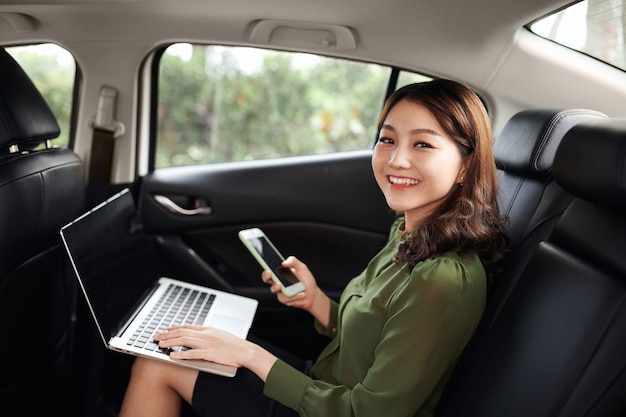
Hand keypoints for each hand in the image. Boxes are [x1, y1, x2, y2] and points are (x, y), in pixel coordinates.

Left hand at [155, 325, 277, 380]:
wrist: (246, 351)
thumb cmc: (235, 346)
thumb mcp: (221, 335)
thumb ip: (209, 335)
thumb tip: (199, 337)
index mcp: (209, 330)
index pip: (188, 327)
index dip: (175, 328)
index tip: (166, 329)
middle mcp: (206, 334)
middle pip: (182, 332)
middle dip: (167, 334)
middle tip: (156, 337)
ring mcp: (208, 343)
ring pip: (184, 341)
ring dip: (171, 342)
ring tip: (160, 345)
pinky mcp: (210, 354)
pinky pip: (192, 354)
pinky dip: (181, 354)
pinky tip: (172, 356)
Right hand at [262, 256, 330, 326]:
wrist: (312, 293)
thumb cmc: (306, 279)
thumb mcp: (301, 267)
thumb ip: (293, 261)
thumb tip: (284, 263)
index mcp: (280, 273)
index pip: (269, 270)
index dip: (266, 270)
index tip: (268, 270)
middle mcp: (278, 281)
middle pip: (267, 280)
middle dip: (268, 278)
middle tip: (275, 278)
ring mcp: (281, 291)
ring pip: (276, 290)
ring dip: (283, 290)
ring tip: (293, 289)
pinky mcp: (285, 300)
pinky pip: (286, 298)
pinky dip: (295, 296)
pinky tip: (302, 294)